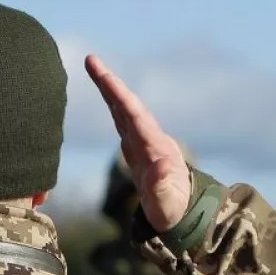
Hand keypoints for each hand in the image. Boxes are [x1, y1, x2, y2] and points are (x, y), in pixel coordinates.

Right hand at [85, 55, 191, 232]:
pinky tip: (106, 92)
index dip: (119, 95)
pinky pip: (123, 121)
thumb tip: (160, 169)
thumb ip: (162, 189)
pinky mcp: (138, 150)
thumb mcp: (168, 205)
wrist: (184, 214)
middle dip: (110, 83)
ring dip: (110, 89)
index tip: (105, 77)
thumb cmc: (174, 212)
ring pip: (124, 111)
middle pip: (127, 106)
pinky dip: (114, 104)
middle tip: (91, 59)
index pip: (135, 117)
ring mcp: (144, 144)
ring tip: (94, 66)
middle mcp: (150, 141)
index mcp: (156, 149)